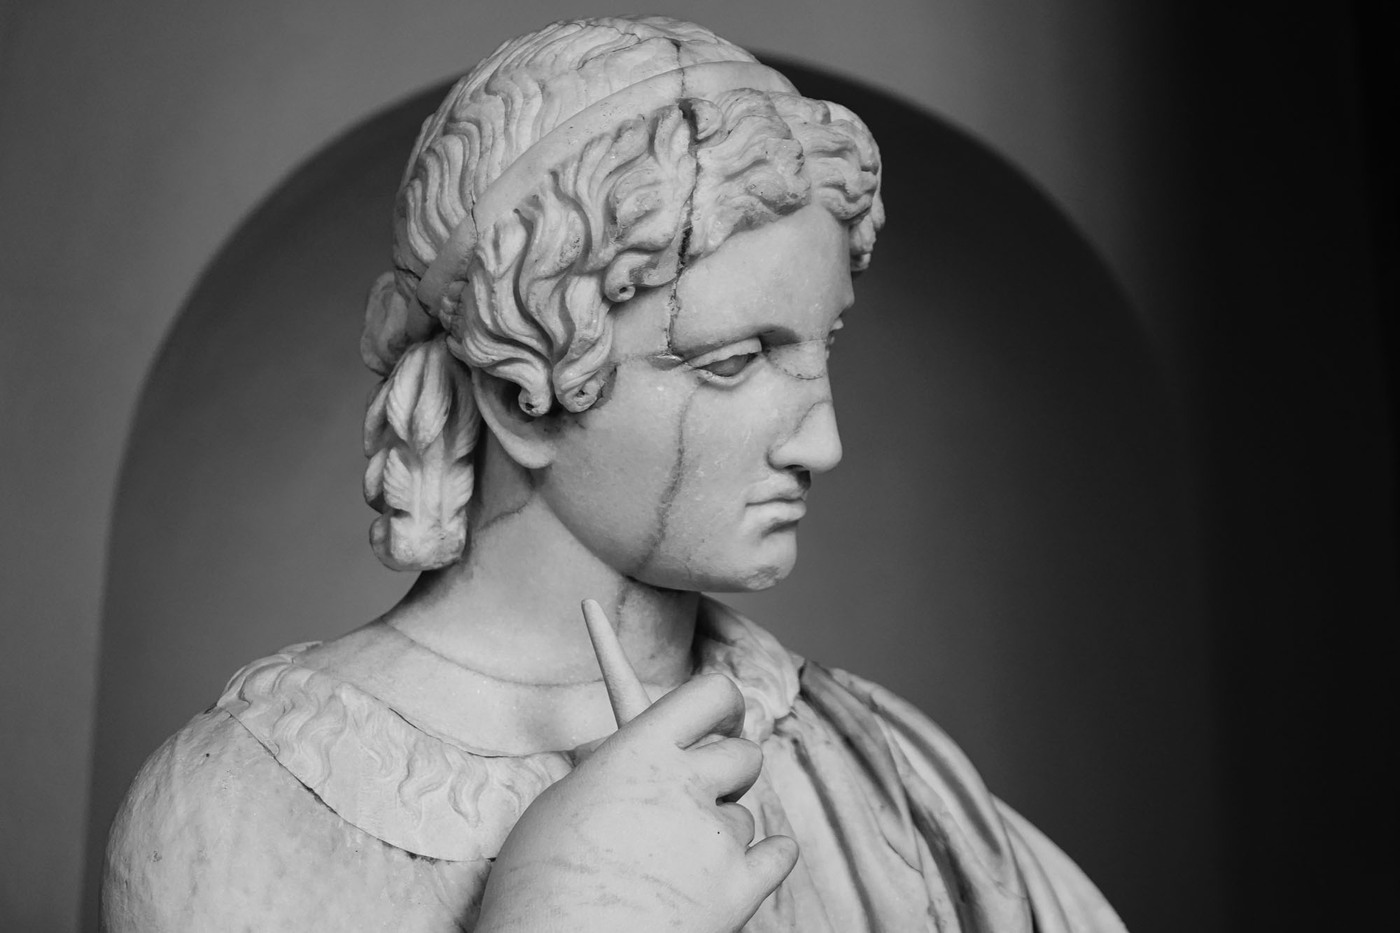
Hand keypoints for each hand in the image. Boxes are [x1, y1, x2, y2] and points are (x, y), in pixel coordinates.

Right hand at [473, 605, 798, 932]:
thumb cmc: (538, 886)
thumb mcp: (558, 805)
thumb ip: (603, 771)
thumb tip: (610, 753)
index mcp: (640, 752)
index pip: (709, 695)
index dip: (724, 704)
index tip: (725, 716)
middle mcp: (687, 785)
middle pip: (743, 754)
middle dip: (730, 770)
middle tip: (710, 787)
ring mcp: (716, 839)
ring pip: (745, 816)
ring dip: (724, 830)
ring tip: (678, 861)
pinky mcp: (738, 891)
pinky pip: (777, 856)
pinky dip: (768, 858)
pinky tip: (748, 862)